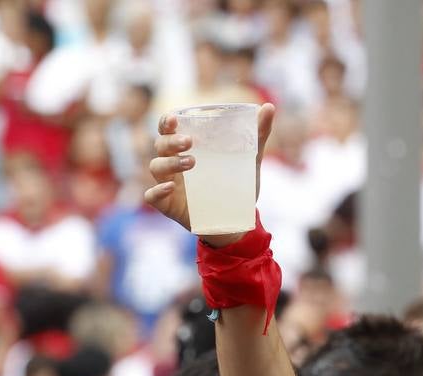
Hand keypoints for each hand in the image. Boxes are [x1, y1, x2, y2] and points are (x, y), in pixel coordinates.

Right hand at [145, 103, 276, 247]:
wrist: (236, 220)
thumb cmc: (236, 185)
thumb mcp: (249, 159)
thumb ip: (257, 134)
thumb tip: (269, 107)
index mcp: (185, 149)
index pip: (167, 129)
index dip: (166, 122)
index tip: (174, 118)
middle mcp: (172, 164)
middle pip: (160, 146)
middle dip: (171, 141)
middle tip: (189, 142)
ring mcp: (168, 184)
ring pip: (156, 167)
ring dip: (170, 163)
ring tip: (192, 162)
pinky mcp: (167, 205)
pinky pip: (152, 196)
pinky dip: (157, 190)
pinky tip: (170, 187)